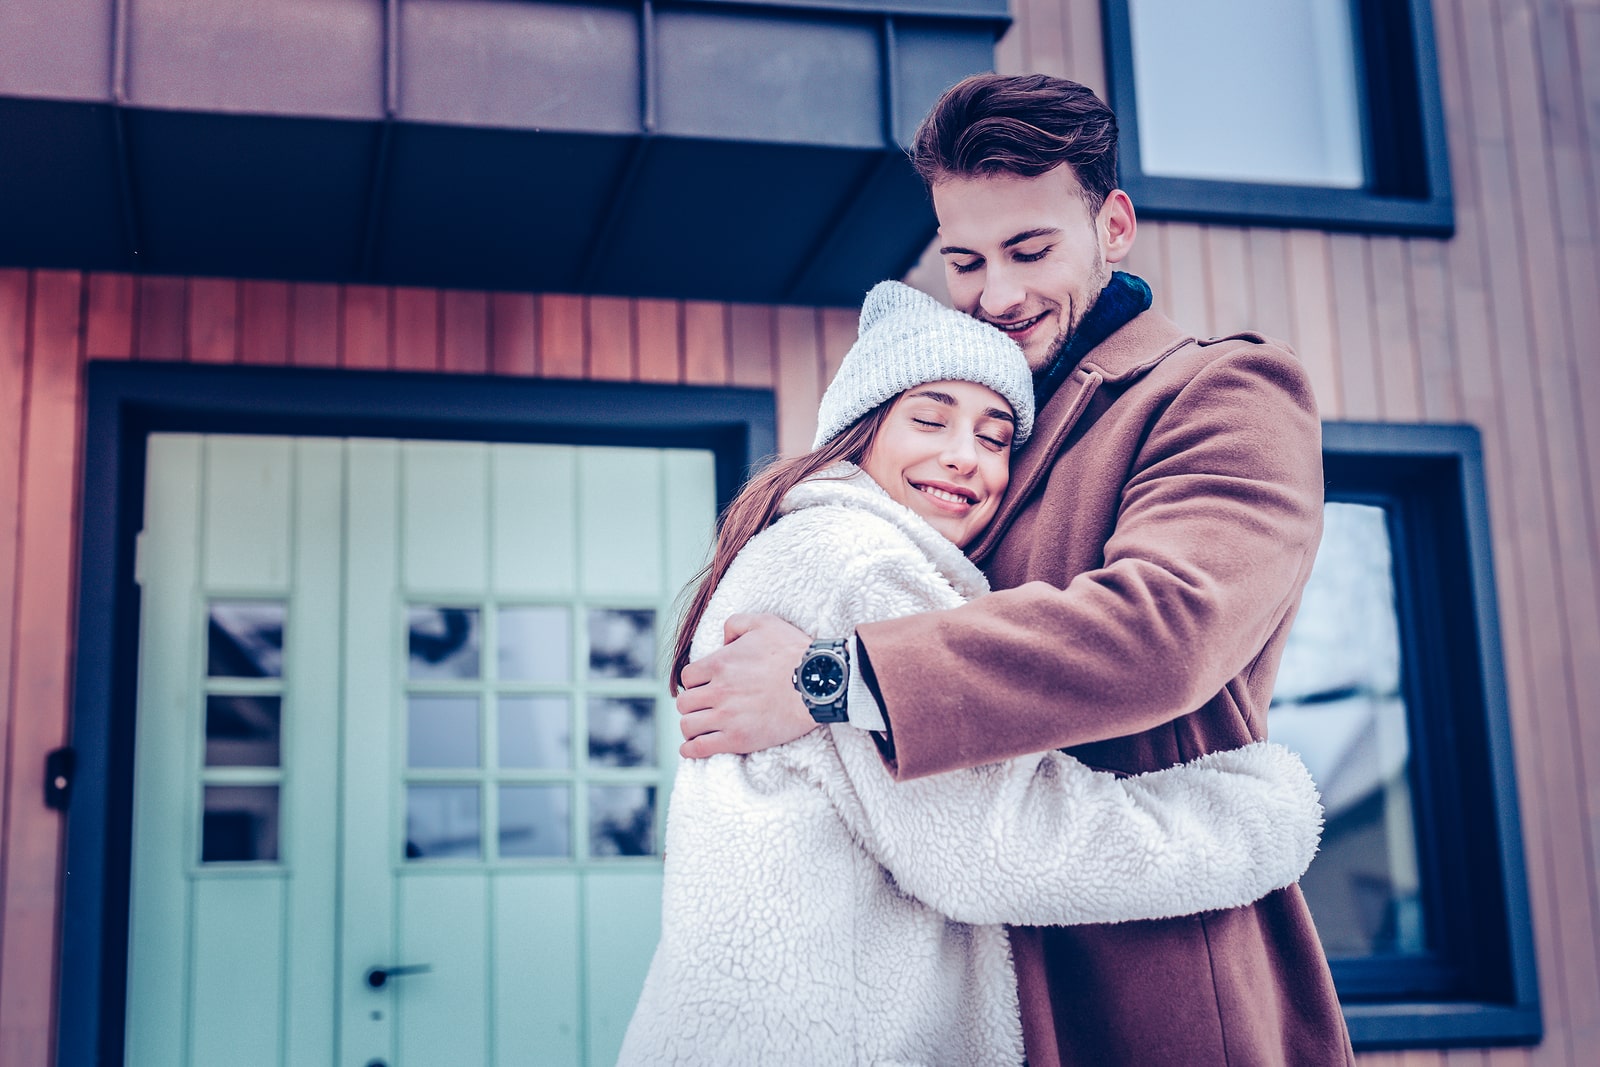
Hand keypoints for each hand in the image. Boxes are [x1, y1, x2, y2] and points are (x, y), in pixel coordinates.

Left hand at [675, 613, 815, 757]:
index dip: (696, 682)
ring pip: (687, 725)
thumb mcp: (764, 623)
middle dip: (693, 704)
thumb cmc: (794, 652)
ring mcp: (726, 717)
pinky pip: (699, 748)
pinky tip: (694, 747)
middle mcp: (718, 691)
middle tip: (705, 707)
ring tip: (701, 727)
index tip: (705, 686)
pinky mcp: (737, 740)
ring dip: (692, 726)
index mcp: (719, 664)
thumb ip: (736, 624)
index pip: (688, 677)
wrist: (818, 685)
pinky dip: (691, 749)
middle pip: (684, 702)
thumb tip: (722, 640)